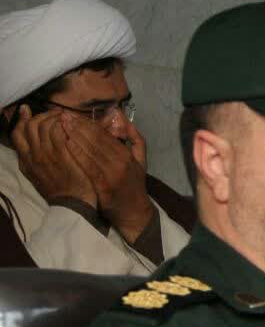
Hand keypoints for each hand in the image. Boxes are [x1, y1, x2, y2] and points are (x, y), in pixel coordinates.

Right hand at [9, 105, 95, 205]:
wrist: (72, 205)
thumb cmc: (60, 192)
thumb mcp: (39, 177)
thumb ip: (33, 162)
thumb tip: (32, 147)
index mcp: (25, 162)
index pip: (17, 134)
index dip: (21, 120)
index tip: (27, 110)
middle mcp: (33, 156)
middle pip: (29, 126)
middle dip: (41, 115)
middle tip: (55, 113)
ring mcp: (46, 155)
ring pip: (42, 126)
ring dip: (53, 117)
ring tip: (64, 116)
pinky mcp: (61, 155)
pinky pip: (57, 132)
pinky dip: (62, 123)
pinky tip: (70, 123)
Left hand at [61, 113, 153, 241]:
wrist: (134, 212)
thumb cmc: (134, 184)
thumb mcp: (140, 159)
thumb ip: (134, 138)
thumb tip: (121, 117)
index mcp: (127, 154)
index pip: (105, 134)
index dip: (88, 122)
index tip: (73, 114)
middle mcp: (121, 162)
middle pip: (97, 139)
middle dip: (78, 126)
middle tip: (63, 115)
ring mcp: (112, 173)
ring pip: (91, 150)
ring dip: (75, 136)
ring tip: (61, 125)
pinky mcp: (103, 185)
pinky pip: (88, 165)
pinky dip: (77, 153)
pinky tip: (66, 144)